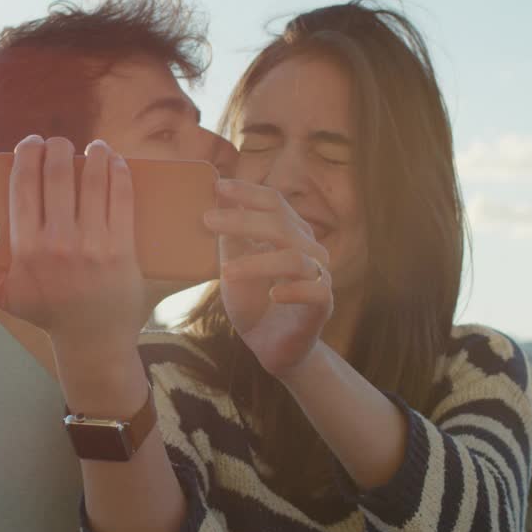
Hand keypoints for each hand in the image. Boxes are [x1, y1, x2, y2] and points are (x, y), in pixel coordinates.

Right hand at [0, 135, 148, 366]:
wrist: (93, 339)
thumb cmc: (47, 311)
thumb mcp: (1, 294)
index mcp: (25, 249)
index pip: (22, 186)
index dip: (26, 155)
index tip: (31, 144)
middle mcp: (57, 243)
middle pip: (56, 175)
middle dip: (57, 148)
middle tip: (60, 144)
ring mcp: (92, 245)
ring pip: (92, 181)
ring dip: (94, 154)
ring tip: (94, 147)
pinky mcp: (122, 248)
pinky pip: (120, 198)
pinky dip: (119, 172)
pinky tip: (115, 161)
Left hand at [203, 180, 332, 377]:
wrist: (268, 344)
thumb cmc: (253, 299)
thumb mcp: (234, 262)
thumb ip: (230, 234)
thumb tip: (217, 195)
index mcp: (289, 232)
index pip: (275, 202)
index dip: (249, 192)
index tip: (218, 186)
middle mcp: (308, 249)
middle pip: (282, 224)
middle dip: (243, 220)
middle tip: (208, 220)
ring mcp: (318, 276)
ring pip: (294, 258)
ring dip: (257, 262)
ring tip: (225, 272)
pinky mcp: (323, 304)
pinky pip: (315, 291)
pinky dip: (293, 290)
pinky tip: (272, 295)